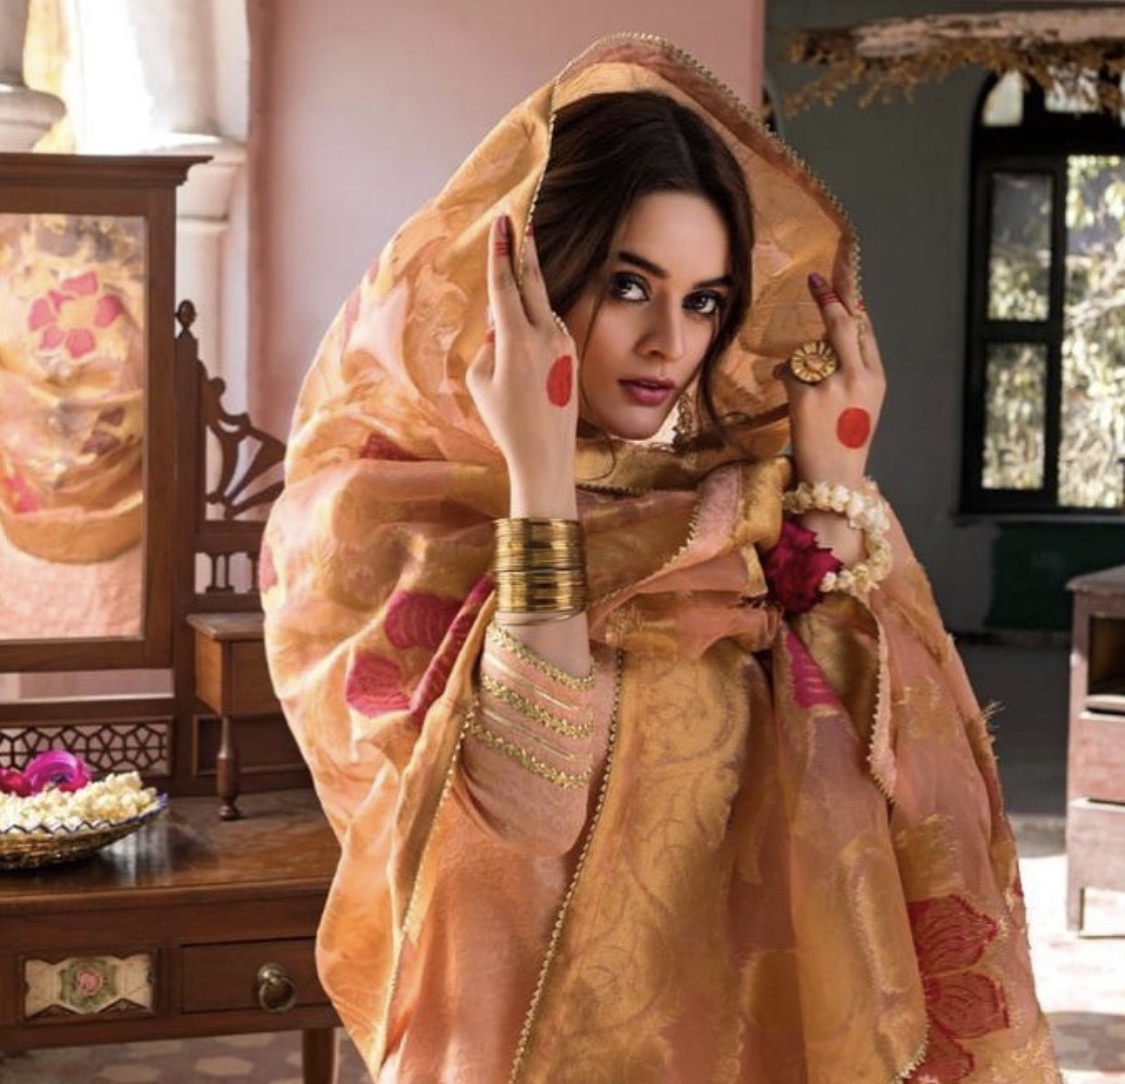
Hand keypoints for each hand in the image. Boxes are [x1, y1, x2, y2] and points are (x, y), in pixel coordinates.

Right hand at [466, 215, 578, 516]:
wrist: (545, 454)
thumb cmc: (506, 422)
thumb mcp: (481, 381)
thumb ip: (487, 343)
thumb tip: (498, 321)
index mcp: (517, 339)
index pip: (505, 285)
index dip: (500, 251)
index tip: (502, 222)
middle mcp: (545, 336)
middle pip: (534, 281)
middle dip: (525, 249)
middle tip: (520, 219)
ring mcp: (563, 345)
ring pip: (541, 307)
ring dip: (527, 293)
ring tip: (516, 274)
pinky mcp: (572, 356)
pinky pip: (550, 328)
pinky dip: (536, 321)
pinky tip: (525, 329)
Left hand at [780, 271, 885, 489]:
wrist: (833, 480)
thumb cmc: (845, 441)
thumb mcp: (863, 403)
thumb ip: (855, 369)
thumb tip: (834, 331)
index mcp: (877, 378)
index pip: (864, 329)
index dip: (851, 301)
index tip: (841, 279)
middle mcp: (859, 377)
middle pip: (842, 323)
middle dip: (828, 297)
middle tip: (815, 279)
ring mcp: (832, 386)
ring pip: (809, 349)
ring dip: (800, 360)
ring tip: (803, 383)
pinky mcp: (806, 397)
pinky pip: (788, 371)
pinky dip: (784, 377)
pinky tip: (787, 391)